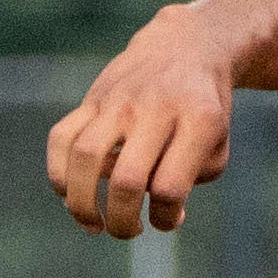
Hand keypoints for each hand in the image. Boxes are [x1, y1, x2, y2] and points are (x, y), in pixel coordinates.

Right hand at [47, 6, 244, 238]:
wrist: (185, 47)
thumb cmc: (203, 110)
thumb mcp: (218, 143)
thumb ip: (192, 181)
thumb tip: (155, 212)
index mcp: (198, 121)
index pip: (169, 187)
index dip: (163, 218)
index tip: (165, 219)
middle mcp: (156, 109)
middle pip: (128, 179)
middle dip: (122, 221)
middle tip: (128, 231)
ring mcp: (120, 102)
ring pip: (87, 158)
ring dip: (83, 205)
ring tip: (92, 225)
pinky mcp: (93, 99)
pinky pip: (62, 137)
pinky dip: (59, 173)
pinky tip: (69, 193)